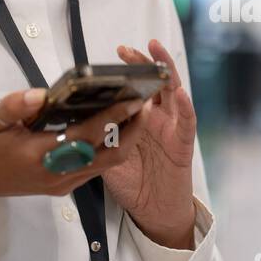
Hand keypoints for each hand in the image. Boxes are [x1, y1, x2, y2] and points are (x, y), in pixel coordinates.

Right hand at [0, 88, 145, 234]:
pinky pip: (93, 168)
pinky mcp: (59, 186)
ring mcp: (60, 182)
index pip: (87, 134)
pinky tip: (112, 128)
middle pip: (109, 155)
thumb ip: (15, 106)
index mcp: (40, 155)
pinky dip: (108, 148)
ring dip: (124, 141)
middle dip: (132, 131)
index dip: (114, 116)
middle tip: (145, 103)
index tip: (134, 98)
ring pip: (105, 164)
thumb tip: (40, 93)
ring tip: (135, 113)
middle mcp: (56, 173)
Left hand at [102, 39, 196, 249]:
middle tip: (129, 50)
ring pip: (173, 94)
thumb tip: (73, 120)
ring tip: (158, 57)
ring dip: (167, 73)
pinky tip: (180, 94)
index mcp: (140, 119)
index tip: (117, 53)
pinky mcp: (182, 145)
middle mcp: (157, 119)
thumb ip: (98, 136)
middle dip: (144, 64)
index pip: (136, 86)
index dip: (129, 69)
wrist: (154, 211)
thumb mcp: (106, 156)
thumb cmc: (132, 183)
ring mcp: (171, 129)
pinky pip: (186, 123)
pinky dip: (185, 107)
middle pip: (153, 83)